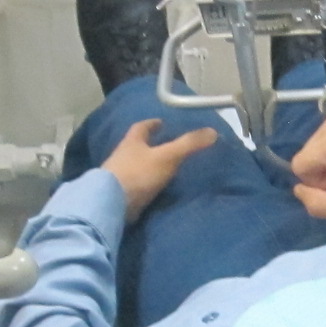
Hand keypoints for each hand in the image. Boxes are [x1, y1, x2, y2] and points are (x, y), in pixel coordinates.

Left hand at [102, 118, 219, 217]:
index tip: (161, 123)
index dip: (152, 124)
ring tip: (163, 167)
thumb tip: (213, 131)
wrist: (112, 203)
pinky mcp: (119, 194)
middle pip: (136, 146)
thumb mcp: (168, 156)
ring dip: (147, 164)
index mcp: (132, 141)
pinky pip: (135, 184)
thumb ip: (189, 144)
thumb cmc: (139, 173)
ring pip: (135, 165)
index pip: (141, 127)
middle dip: (149, 144)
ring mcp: (119, 175)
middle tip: (165, 145)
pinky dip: (144, 183)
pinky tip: (154, 187)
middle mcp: (122, 155)